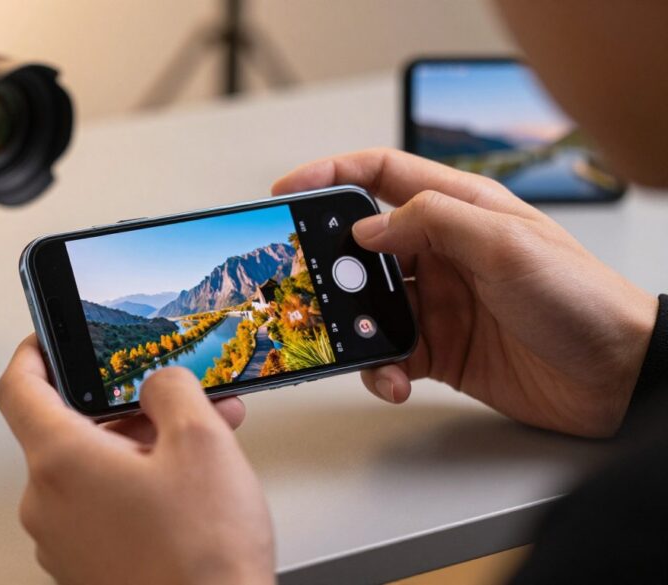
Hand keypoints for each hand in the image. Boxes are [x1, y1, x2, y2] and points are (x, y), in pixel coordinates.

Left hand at [0, 336, 274, 584]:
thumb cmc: (202, 560)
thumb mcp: (202, 442)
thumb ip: (172, 389)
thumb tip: (160, 384)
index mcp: (61, 461)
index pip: (17, 388)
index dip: (33, 353)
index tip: (49, 339)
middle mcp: (48, 503)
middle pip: (69, 430)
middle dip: (126, 409)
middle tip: (173, 401)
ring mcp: (63, 542)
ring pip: (92, 470)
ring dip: (140, 448)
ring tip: (201, 449)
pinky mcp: (85, 568)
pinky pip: (101, 508)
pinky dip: (136, 487)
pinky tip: (187, 490)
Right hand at [274, 148, 656, 437]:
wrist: (620, 378)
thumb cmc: (583, 301)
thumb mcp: (506, 244)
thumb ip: (431, 222)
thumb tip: (367, 225)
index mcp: (460, 210)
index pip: (382, 175)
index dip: (331, 174)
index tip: (288, 191)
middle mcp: (443, 253)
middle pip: (362, 246)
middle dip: (329, 266)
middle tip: (307, 286)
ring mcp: (439, 303)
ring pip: (368, 306)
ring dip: (353, 328)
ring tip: (356, 344)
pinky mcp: (440, 349)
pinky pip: (389, 355)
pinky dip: (380, 369)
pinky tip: (394, 380)